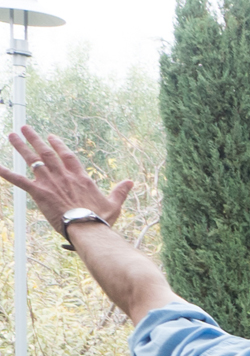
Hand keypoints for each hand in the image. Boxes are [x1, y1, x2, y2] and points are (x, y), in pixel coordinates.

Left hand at [1, 127, 134, 236]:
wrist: (87, 227)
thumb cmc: (100, 219)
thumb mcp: (114, 205)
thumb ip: (120, 192)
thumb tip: (131, 182)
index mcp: (80, 177)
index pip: (67, 156)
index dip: (58, 145)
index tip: (50, 137)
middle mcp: (63, 175)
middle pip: (46, 152)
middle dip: (34, 139)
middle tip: (24, 128)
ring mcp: (50, 182)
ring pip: (32, 160)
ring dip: (20, 147)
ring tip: (11, 136)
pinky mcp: (39, 192)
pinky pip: (19, 180)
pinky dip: (6, 173)